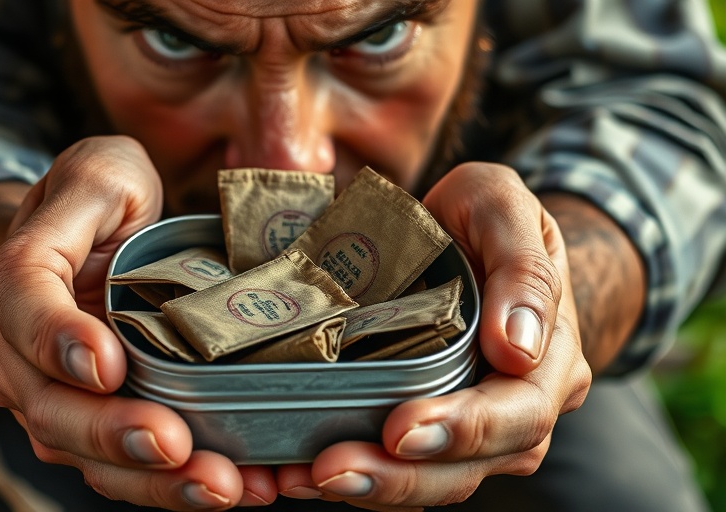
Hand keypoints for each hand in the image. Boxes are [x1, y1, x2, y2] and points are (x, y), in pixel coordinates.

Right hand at [0, 136, 276, 508]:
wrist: (82, 239)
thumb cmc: (98, 201)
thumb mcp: (101, 173)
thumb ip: (94, 196)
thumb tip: (100, 279)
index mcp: (20, 276)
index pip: (25, 307)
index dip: (60, 339)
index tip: (108, 366)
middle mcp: (20, 351)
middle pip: (51, 407)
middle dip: (114, 433)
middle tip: (175, 446)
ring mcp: (51, 396)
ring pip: (85, 455)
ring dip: (152, 481)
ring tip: (220, 485)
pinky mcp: (91, 425)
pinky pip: (122, 467)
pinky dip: (171, 485)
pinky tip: (233, 486)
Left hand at [275, 162, 591, 509]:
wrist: (468, 229)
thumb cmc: (486, 214)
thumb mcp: (503, 207)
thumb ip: (521, 268)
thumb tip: (519, 349)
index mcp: (551, 356)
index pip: (519, 412)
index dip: (463, 429)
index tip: (401, 428)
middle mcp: (520, 403)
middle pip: (473, 463)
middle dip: (403, 476)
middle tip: (334, 471)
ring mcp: (477, 421)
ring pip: (436, 477)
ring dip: (375, 487)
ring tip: (311, 479)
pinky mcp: (433, 422)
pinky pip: (403, 465)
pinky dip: (360, 476)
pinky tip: (303, 472)